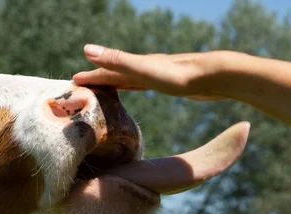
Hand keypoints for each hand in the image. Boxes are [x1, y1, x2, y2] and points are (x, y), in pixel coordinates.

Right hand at [73, 44, 235, 100]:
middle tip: (82, 84)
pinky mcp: (172, 82)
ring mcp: (159, 74)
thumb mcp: (145, 70)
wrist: (217, 76)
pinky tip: (139, 86)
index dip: (90, 76)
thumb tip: (87, 49)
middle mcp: (146, 67)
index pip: (108, 72)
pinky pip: (146, 84)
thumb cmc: (181, 76)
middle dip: (99, 78)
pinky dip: (136, 84)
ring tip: (104, 86)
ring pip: (131, 78)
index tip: (73, 81)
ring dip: (116, 81)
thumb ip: (118, 61)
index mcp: (138, 66)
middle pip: (117, 73)